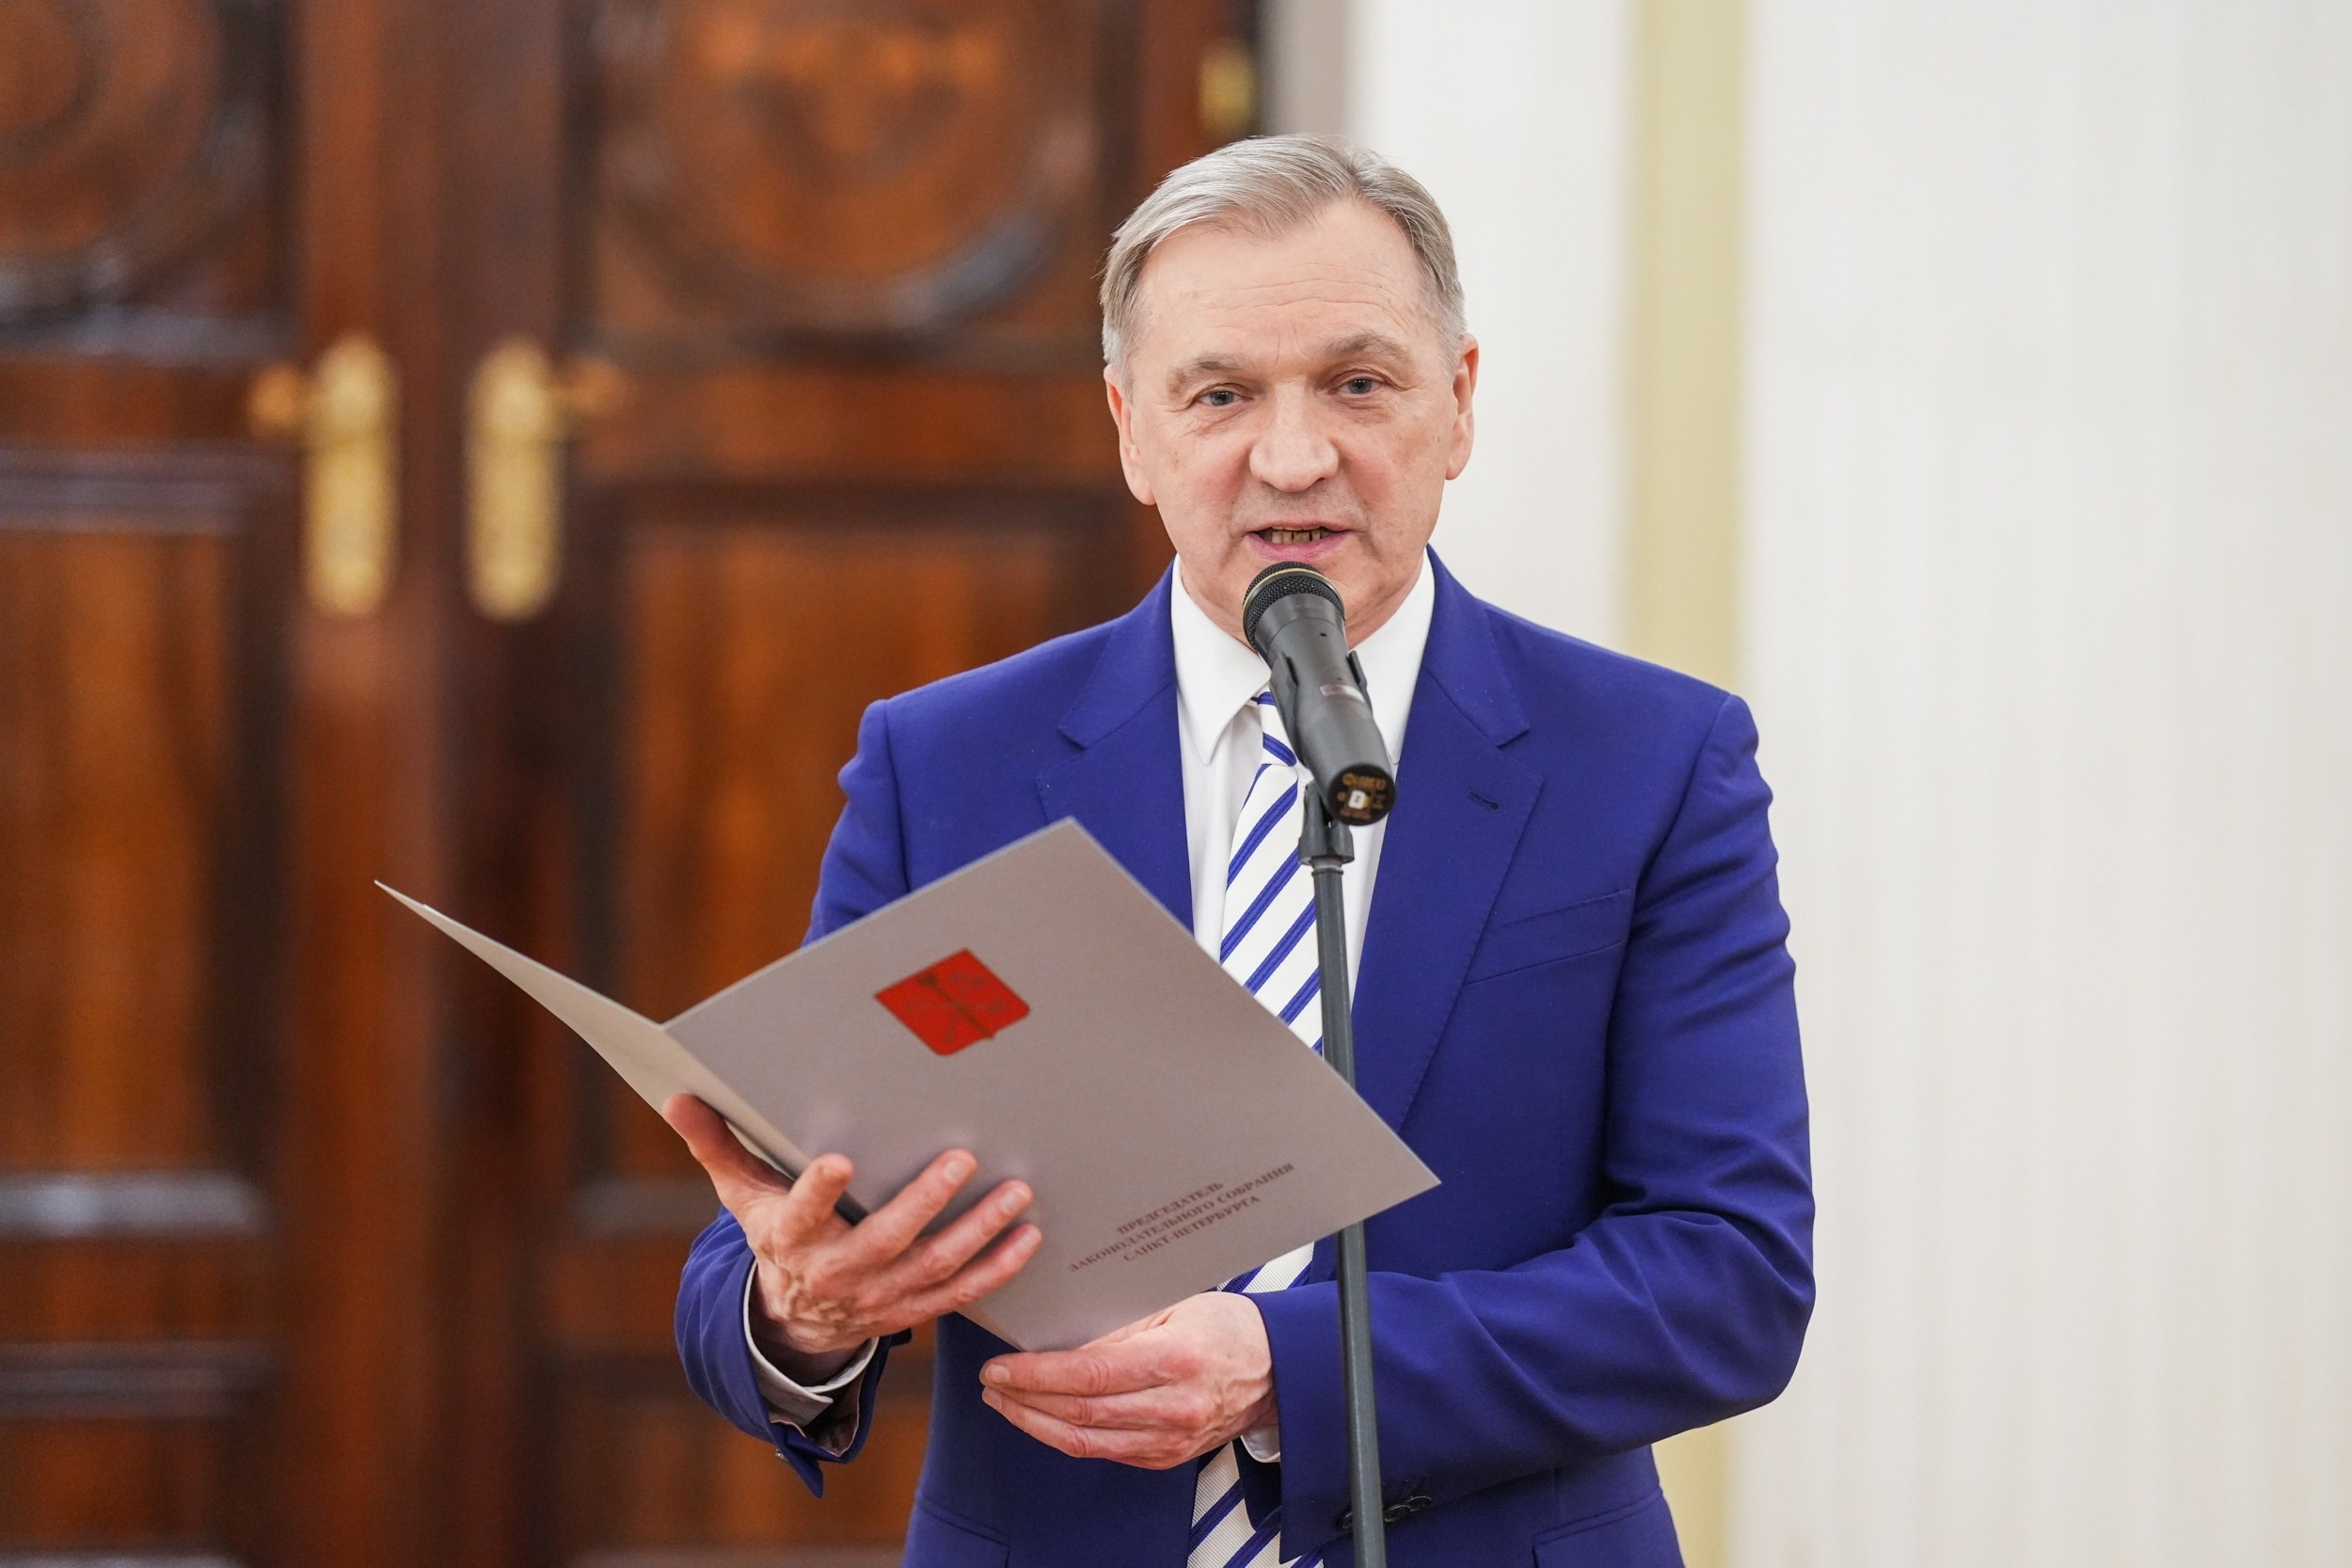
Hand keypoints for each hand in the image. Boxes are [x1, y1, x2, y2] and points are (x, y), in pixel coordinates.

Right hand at [662, 1094, 1042, 1379]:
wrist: (794, 1320)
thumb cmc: (776, 1236)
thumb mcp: (743, 1195)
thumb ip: (718, 1144)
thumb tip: (678, 1095)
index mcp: (793, 1238)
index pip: (803, 1212)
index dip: (819, 1190)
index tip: (839, 1161)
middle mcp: (840, 1272)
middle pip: (886, 1240)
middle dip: (925, 1202)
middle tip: (961, 1160)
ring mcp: (882, 1296)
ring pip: (935, 1267)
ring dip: (979, 1232)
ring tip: (1016, 1193)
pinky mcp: (913, 1308)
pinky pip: (961, 1293)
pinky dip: (998, 1267)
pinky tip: (1029, 1236)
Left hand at [977, 1291, 1276, 1468]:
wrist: (1273, 1369)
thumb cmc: (1224, 1326)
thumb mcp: (1173, 1306)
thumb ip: (1119, 1323)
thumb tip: (1059, 1332)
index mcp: (1177, 1361)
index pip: (1091, 1374)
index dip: (1038, 1375)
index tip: (1003, 1367)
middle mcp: (1174, 1408)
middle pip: (1081, 1413)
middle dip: (1026, 1400)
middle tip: (993, 1382)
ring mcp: (1170, 1441)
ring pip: (1086, 1442)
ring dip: (1036, 1424)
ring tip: (1005, 1403)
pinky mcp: (1165, 1458)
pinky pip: (1104, 1453)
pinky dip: (1066, 1436)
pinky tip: (1042, 1418)